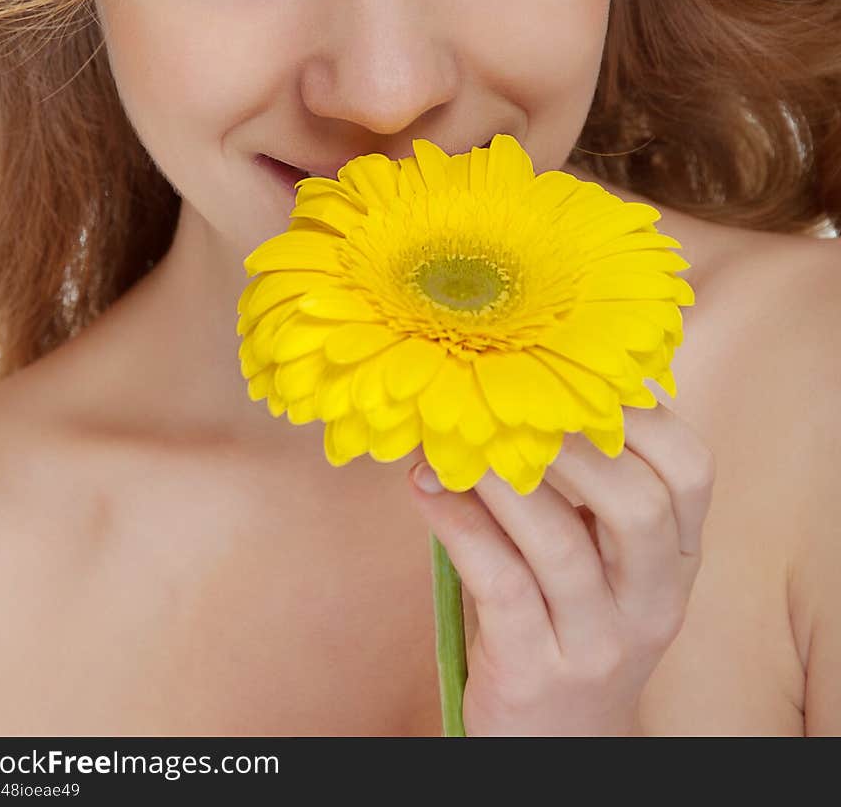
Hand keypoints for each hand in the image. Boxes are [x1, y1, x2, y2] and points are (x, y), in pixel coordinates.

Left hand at [407, 394, 715, 735]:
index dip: (639, 412)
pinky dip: (457, 525)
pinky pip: (498, 584)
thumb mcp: (604, 559)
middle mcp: (653, 602)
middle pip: (637, 503)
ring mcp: (599, 644)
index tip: (573, 374)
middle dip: (567, 440)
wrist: (554, 743)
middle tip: (505, 401)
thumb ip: (586, 485)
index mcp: (677, 560)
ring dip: (497, 478)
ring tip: (450, 441)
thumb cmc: (568, 620)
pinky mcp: (536, 673)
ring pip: (558, 544)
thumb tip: (521, 378)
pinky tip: (424, 489)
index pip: (691, 471)